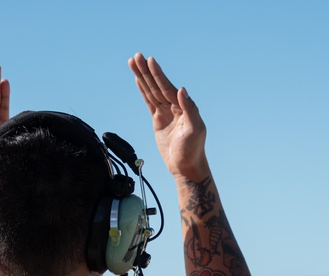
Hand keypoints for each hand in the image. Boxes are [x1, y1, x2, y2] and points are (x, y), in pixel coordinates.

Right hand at [128, 53, 208, 181]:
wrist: (186, 166)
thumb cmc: (193, 150)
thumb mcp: (195, 130)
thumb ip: (189, 109)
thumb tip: (182, 90)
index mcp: (184, 107)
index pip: (168, 87)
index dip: (159, 75)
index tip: (150, 61)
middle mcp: (175, 107)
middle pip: (158, 85)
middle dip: (147, 71)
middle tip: (137, 56)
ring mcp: (166, 113)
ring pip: (152, 91)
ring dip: (142, 77)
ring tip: (133, 62)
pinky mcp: (159, 120)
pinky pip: (149, 102)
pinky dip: (143, 90)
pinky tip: (138, 80)